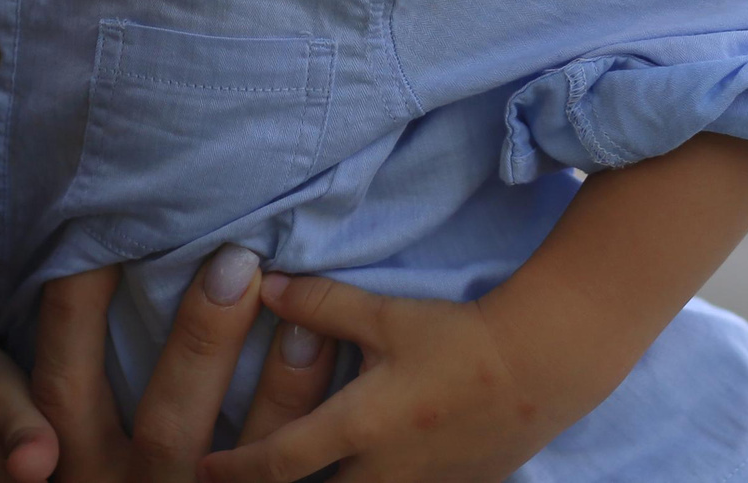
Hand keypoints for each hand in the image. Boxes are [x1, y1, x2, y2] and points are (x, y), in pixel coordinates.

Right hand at [31, 247, 338, 481]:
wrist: (51, 474)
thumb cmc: (11, 426)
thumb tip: (34, 457)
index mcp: (60, 459)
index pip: (65, 381)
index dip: (82, 306)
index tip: (115, 230)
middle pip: (165, 429)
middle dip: (203, 346)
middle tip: (237, 261)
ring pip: (240, 466)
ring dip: (279, 395)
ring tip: (308, 321)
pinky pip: (278, 475)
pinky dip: (308, 429)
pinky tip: (333, 375)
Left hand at [198, 277, 566, 482]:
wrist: (542, 366)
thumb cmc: (457, 338)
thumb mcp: (385, 316)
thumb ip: (321, 304)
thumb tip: (265, 285)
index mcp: (360, 428)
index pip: (280, 461)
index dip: (236, 469)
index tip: (205, 472)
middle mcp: (385, 472)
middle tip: (250, 481)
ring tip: (308, 474)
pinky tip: (366, 470)